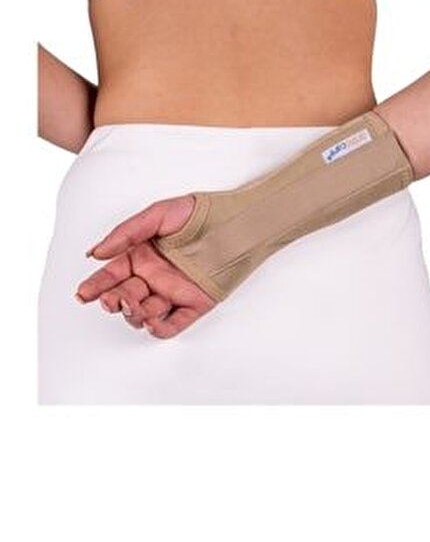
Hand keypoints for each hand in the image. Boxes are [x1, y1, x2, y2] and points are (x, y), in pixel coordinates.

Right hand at [75, 195, 216, 338]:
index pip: (112, 275)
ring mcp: (173, 292)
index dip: (96, 286)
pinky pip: (173, 324)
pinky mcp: (194, 304)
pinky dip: (159, 328)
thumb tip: (95, 253)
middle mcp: (155, 277)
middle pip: (125, 297)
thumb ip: (126, 233)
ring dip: (133, 313)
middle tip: (110, 299)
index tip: (82, 294)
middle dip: (113, 301)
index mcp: (142, 256)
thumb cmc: (199, 213)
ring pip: (144, 313)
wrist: (235, 222)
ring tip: (132, 303)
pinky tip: (150, 320)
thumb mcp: (157, 214)